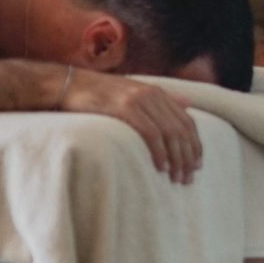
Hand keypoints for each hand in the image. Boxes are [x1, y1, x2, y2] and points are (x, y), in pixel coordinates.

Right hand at [60, 70, 202, 183]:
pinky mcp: (125, 107)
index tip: (196, 165)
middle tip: (187, 178)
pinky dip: (160, 152)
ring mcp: (139, 100)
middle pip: (181, 130)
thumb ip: (160, 101)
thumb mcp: (132, 93)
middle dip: (188, 157)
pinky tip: (161, 167)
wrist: (67, 84)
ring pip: (170, 133)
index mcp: (157, 92)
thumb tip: (187, 106)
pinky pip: (150, 133)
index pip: (187, 122)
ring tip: (176, 178)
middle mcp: (152, 94)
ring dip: (176, 159)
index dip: (195, 145)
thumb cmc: (97, 94)